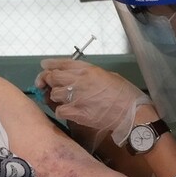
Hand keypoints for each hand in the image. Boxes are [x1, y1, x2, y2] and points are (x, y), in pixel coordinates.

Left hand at [35, 59, 151, 145]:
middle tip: (46, 85)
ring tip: (62, 100)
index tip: (44, 66)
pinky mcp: (76, 113)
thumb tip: (78, 77)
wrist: (131, 112)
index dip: (50, 65)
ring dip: (55, 97)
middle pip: (52, 77)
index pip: (62, 63)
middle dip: (47, 81)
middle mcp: (79, 81)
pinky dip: (61, 111)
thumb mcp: (108, 75)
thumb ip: (90, 74)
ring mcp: (76, 97)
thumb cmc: (124, 94)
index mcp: (87, 70)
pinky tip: (67, 112)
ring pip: (53, 94)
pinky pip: (59, 110)